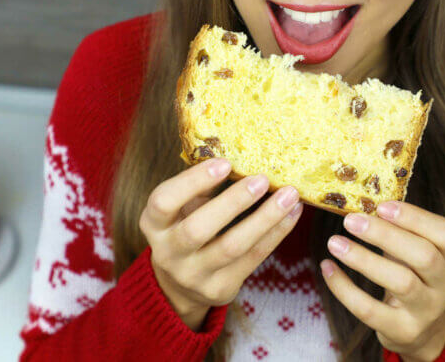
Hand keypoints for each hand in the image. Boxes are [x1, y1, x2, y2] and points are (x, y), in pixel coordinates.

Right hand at [139, 158, 303, 330]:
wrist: (181, 285)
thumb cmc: (185, 230)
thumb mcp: (182, 209)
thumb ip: (202, 188)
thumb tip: (242, 156)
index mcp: (153, 224)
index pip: (164, 201)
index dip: (193, 182)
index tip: (225, 163)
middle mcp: (168, 252)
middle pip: (198, 229)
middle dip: (233, 202)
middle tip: (262, 180)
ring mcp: (193, 275)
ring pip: (232, 246)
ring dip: (265, 218)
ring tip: (289, 195)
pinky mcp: (219, 288)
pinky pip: (252, 258)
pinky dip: (275, 233)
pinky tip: (291, 214)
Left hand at [319, 201, 444, 360]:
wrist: (421, 330)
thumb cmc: (412, 275)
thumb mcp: (413, 251)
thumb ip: (398, 229)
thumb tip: (361, 199)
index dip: (416, 217)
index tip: (382, 205)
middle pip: (424, 256)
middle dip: (385, 235)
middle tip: (350, 220)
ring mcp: (427, 310)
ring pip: (401, 282)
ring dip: (364, 259)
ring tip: (334, 243)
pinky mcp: (403, 330)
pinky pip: (370, 309)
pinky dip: (344, 288)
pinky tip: (327, 268)